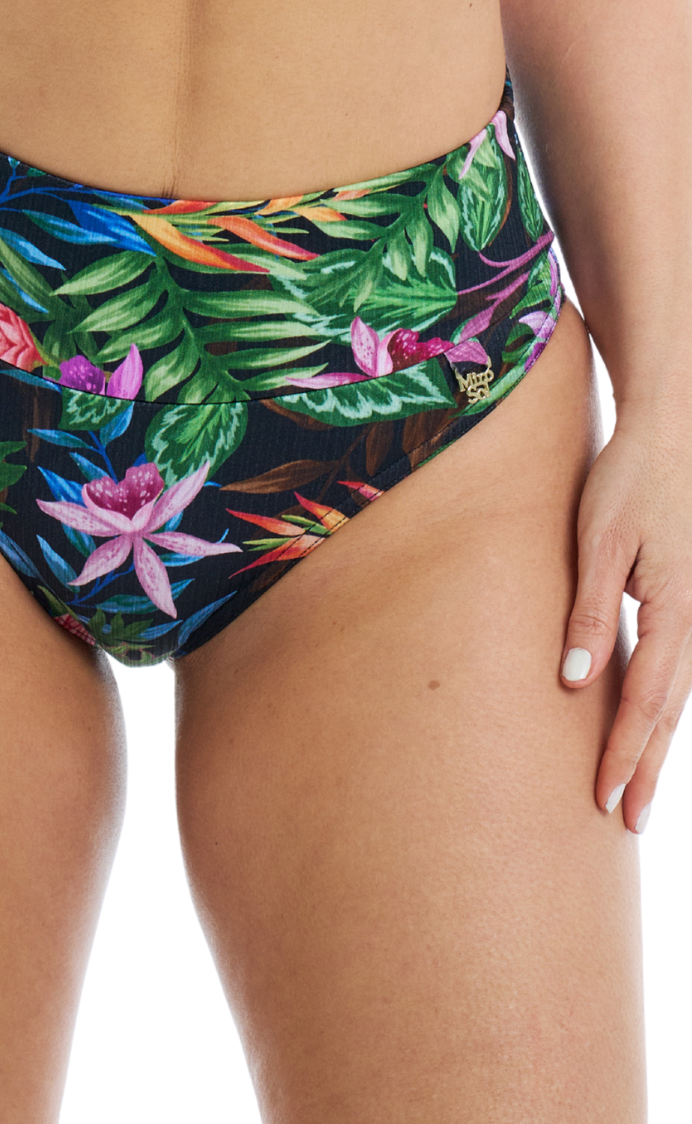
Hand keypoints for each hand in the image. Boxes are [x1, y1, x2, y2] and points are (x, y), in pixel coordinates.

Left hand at [560, 415, 691, 831]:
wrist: (670, 434)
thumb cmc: (629, 481)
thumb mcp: (601, 542)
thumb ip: (591, 609)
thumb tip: (576, 679)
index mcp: (675, 611)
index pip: (645, 701)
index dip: (624, 752)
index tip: (606, 799)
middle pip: (669, 712)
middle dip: (645, 768)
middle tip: (626, 823)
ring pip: (677, 696)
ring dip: (655, 746)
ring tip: (636, 793)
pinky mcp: (685, 600)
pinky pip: (676, 669)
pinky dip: (662, 709)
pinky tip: (647, 729)